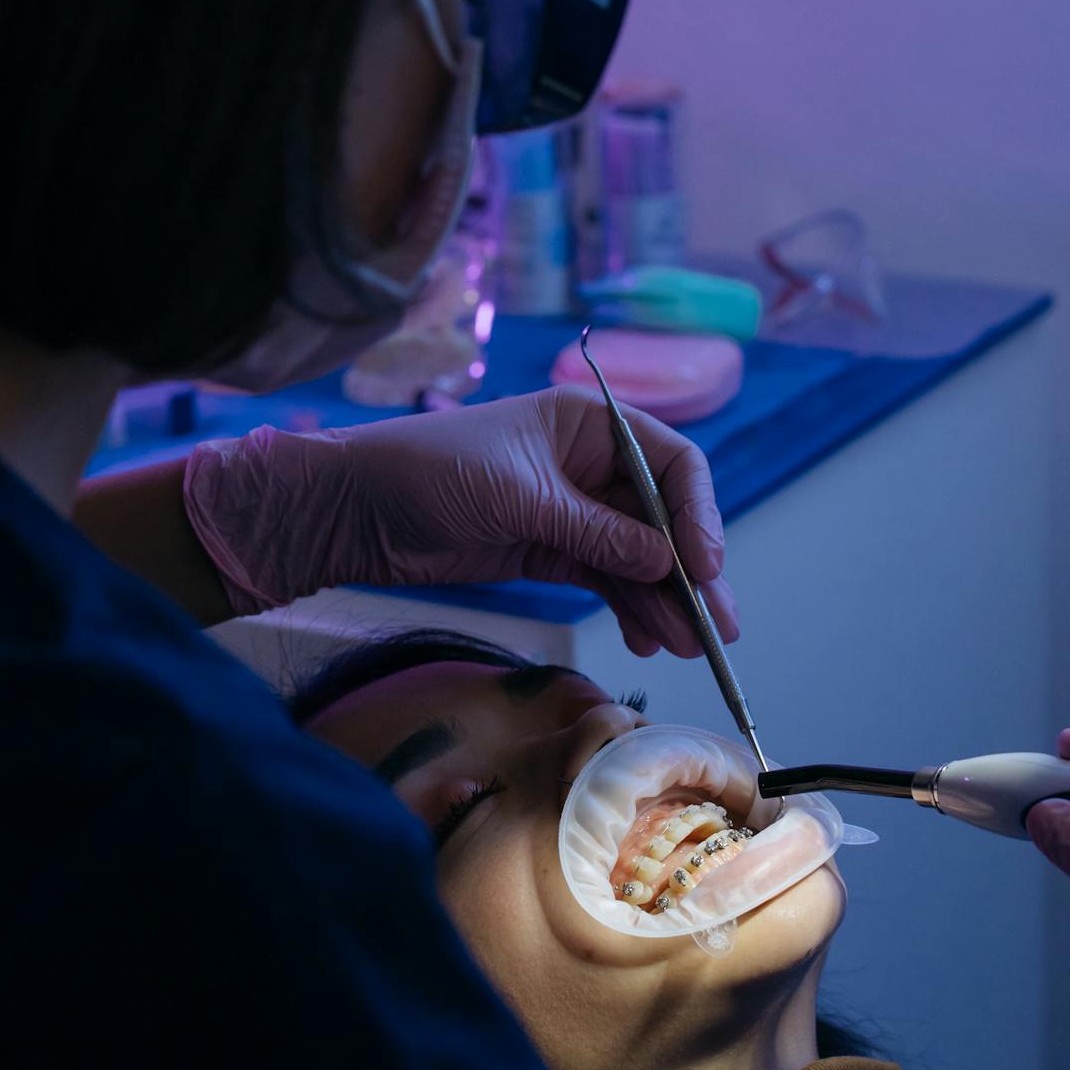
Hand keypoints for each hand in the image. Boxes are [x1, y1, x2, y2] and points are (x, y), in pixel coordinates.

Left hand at [183, 386, 738, 657]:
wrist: (351, 508)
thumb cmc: (429, 470)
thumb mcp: (519, 496)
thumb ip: (595, 531)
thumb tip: (667, 561)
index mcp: (589, 423)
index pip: (672, 463)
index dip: (697, 514)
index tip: (704, 566)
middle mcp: (590, 464)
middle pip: (663, 518)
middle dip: (691, 572)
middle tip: (718, 627)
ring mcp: (571, 511)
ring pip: (638, 558)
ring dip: (664, 600)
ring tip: (688, 646)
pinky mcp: (547, 551)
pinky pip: (605, 580)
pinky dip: (629, 608)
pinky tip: (646, 637)